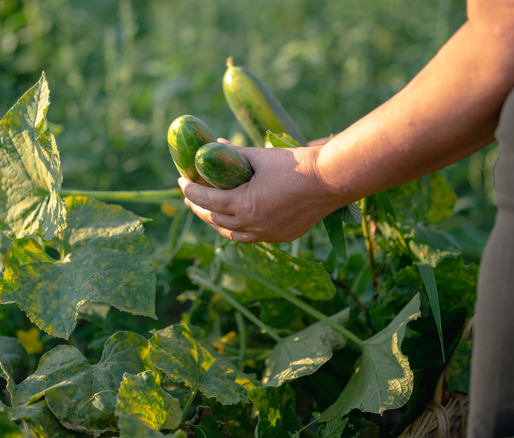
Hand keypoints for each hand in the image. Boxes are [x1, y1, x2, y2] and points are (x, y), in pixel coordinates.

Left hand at [179, 141, 345, 242]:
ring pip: (232, 234)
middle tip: (190, 196)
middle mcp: (253, 225)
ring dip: (217, 222)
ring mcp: (268, 234)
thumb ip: (235, 153)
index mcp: (244, 206)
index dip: (191, 192)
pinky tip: (236, 221)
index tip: (182, 181)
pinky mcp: (282, 236)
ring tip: (208, 211)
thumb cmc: (296, 165)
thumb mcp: (260, 157)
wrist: (331, 180)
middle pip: (215, 220)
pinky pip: (252, 237)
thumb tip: (215, 144)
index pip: (206, 201)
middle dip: (199, 208)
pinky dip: (239, 230)